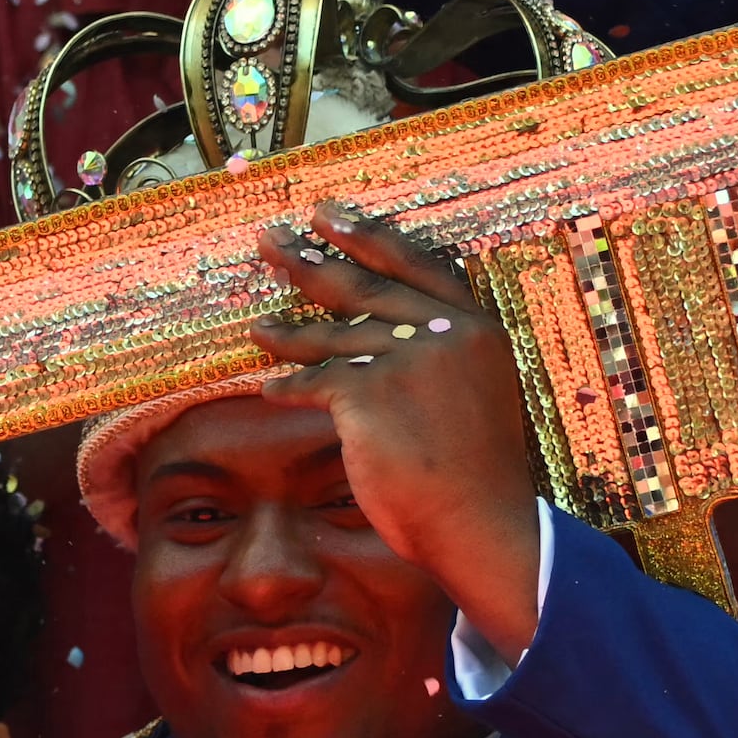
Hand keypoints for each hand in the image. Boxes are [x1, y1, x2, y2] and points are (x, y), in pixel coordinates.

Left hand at [247, 205, 546, 657]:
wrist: (480, 524)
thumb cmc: (474, 474)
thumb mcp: (474, 396)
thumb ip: (437, 357)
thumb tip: (377, 334)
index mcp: (477, 329)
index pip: (415, 264)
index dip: (369, 235)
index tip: (328, 213)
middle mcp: (446, 334)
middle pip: (363, 287)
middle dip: (308, 260)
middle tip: (268, 238)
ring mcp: (408, 360)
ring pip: (333, 335)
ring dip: (287, 333)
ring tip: (257, 329)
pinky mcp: (370, 393)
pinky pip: (316, 381)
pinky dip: (290, 386)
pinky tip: (269, 389)